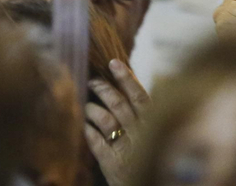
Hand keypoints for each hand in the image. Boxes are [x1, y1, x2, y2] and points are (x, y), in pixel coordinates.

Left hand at [83, 59, 148, 185]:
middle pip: (119, 104)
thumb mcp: (151, 131)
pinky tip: (83, 124)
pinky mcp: (112, 163)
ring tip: (86, 105)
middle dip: (103, 88)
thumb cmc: (147, 154)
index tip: (113, 62)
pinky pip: (96, 142)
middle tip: (91, 80)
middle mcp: (140, 134)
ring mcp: (126, 149)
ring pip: (106, 120)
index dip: (126, 78)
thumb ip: (141, 112)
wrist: (147, 185)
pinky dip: (88, 130)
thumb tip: (126, 83)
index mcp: (152, 123)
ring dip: (92, 108)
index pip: (139, 96)